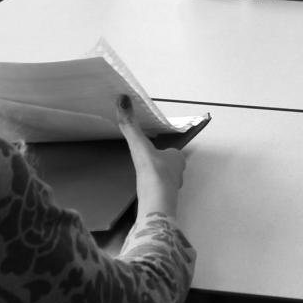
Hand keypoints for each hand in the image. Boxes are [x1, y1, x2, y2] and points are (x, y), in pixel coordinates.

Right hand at [116, 95, 184, 218]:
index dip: (163, 151)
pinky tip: (144, 194)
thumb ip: (130, 125)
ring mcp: (173, 189)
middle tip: (148, 164)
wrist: (156, 203)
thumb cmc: (153, 172)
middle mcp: (179, 173)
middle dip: (161, 165)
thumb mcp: (139, 145)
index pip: (172, 151)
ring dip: (157, 180)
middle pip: (170, 166)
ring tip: (144, 179)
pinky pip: (159, 194)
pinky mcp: (165, 202)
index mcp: (177, 158)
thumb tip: (123, 99)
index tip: (151, 151)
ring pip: (166, 181)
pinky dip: (153, 193)